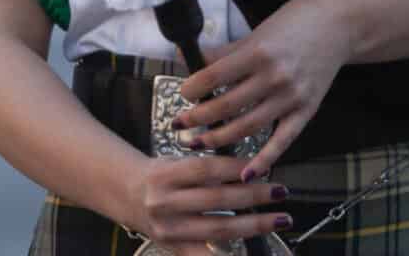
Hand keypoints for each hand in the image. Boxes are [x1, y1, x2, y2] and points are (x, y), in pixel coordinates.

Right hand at [118, 153, 292, 252]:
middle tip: (280, 192)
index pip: (207, 170)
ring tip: (279, 219)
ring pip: (218, 229)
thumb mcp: (176, 161)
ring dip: (254, 225)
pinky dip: (230, 255)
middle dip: (254, 196)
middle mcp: (165, 203)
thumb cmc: (161, 176)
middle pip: (217, 199)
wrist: (127, 196)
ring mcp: (170, 230)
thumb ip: (207, 167)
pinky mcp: (174, 249)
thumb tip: (251, 170)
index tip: (263, 168)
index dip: (237, 169)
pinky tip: (251, 251)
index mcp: (166, 174)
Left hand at [175, 0, 355, 179]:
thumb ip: (224, 52)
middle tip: (180, 123)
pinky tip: (246, 173)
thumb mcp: (256, 33)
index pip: (214, 76)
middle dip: (198, 118)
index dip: (192, 88)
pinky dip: (264, 159)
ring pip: (248, 127)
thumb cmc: (294, 24)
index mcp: (258, 52)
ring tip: (198, 141)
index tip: (183, 94)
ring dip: (219, 138)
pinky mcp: (306, 111)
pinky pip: (282, 141)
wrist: (338, 27)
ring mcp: (291, 97)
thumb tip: (190, 60)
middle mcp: (274, 77)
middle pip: (226, 106)